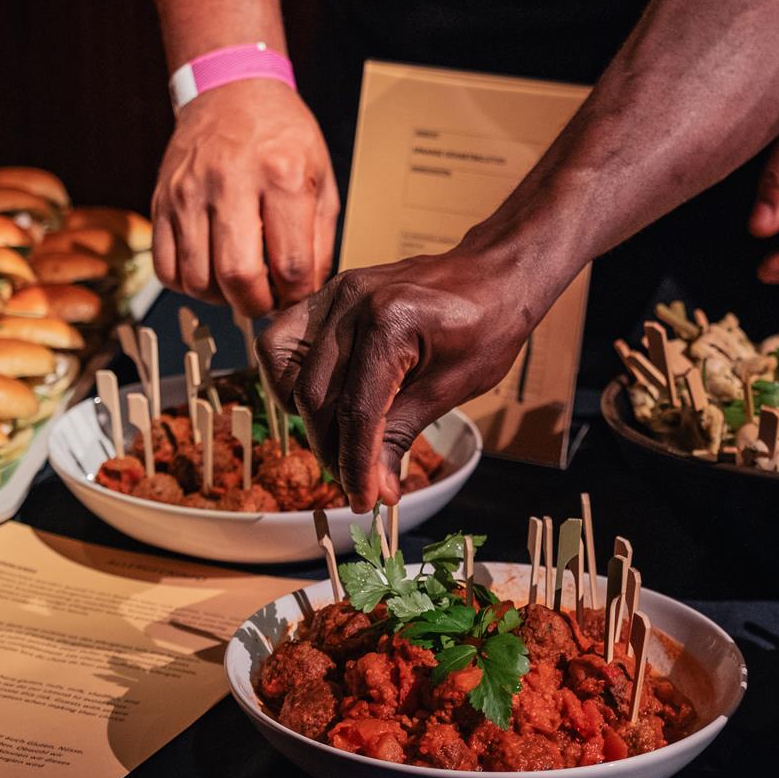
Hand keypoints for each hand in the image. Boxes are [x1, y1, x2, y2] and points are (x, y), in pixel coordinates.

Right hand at [152, 80, 339, 314]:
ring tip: (240, 283)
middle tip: (268, 298)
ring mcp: (188, 192)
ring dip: (222, 298)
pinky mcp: (161, 201)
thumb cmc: (280, 132)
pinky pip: (166, 268)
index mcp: (281, 174)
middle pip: (238, 276)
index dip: (297, 295)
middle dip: (257, 304)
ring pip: (197, 279)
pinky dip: (188, 284)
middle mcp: (230, 181)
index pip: (290, 264)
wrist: (231, 90)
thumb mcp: (320, 175)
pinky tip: (210, 271)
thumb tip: (307, 290)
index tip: (297, 294)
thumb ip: (320, 238)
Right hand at [257, 243, 543, 511]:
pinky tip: (324, 401)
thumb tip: (374, 489)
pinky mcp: (329, 295)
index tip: (365, 501)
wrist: (493, 276)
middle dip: (334, 449)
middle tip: (361, 481)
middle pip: (316, 397)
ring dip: (308, 418)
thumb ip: (402, 435)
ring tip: (343, 441)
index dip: (356, 465)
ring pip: (287, 370)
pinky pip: (285, 342)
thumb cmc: (486, 326)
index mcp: (391, 321)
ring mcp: (335, 293)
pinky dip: (294, 379)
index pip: (356, 410)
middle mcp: (353, 302)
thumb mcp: (452, 388)